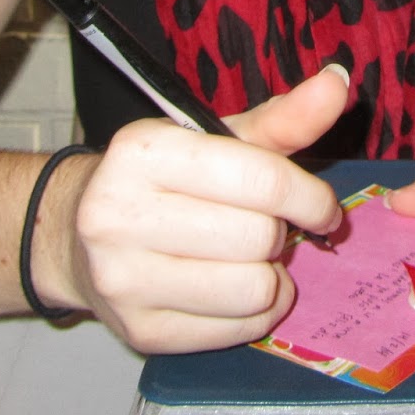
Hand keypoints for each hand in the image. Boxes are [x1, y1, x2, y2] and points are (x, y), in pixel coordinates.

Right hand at [67, 65, 348, 352]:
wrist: (75, 235)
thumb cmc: (161, 180)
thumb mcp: (215, 139)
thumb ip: (281, 117)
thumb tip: (339, 83)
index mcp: (142, 150)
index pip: (261, 180)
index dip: (310, 197)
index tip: (321, 208)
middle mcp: (119, 213)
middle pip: (260, 237)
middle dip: (278, 234)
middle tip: (261, 228)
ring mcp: (123, 279)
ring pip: (252, 288)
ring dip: (270, 277)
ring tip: (248, 260)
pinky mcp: (139, 330)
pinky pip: (237, 330)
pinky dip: (254, 313)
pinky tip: (233, 290)